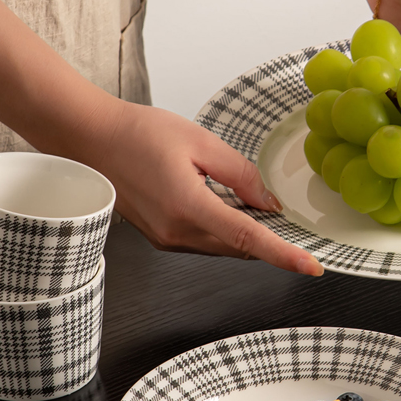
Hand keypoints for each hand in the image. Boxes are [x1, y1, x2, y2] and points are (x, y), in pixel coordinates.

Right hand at [97, 102, 323, 275]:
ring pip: (224, 247)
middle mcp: (178, 232)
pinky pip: (206, 241)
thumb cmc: (137, 134)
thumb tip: (269, 202)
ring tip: (244, 198)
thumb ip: (241, 175)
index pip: (248, 238)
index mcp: (188, 207)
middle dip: (266, 234)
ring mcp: (168, 239)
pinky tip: (221, 203)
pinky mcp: (163, 238)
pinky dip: (224, 229)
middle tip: (280, 210)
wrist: (90, 139)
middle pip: (240, 247)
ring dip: (244, 231)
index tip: (310, 266)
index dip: (283, 254)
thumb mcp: (200, 142)